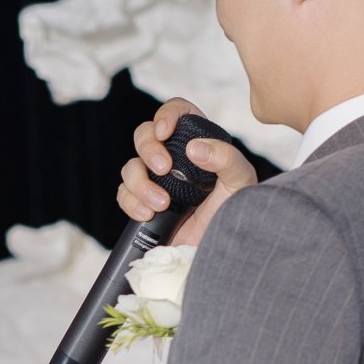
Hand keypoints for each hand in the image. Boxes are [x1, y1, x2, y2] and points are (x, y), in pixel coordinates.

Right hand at [119, 95, 256, 248]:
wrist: (217, 251)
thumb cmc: (233, 215)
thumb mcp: (240, 182)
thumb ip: (226, 158)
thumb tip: (194, 148)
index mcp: (197, 143)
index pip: (176, 112)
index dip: (166, 114)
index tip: (166, 132)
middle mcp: (174, 158)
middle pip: (144, 134)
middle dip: (148, 149)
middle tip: (164, 169)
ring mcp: (156, 181)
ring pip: (130, 167)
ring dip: (140, 183)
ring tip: (162, 204)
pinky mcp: (143, 204)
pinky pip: (124, 194)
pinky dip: (132, 203)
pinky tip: (148, 214)